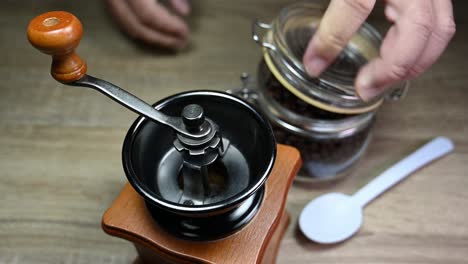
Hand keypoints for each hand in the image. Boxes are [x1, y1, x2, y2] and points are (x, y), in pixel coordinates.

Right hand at [106, 0, 189, 49]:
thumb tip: (185, 11)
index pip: (149, 17)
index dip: (168, 28)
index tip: (185, 33)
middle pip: (138, 27)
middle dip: (161, 39)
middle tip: (180, 44)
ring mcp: (109, 0)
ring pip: (128, 27)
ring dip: (151, 38)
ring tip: (170, 42)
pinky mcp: (107, 1)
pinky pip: (121, 20)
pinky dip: (139, 30)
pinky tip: (154, 33)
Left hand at [302, 0, 455, 100]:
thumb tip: (297, 24)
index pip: (356, 3)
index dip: (333, 38)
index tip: (314, 63)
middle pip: (420, 26)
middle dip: (393, 67)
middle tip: (365, 87)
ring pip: (438, 28)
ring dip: (411, 64)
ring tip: (380, 81)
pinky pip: (437, 21)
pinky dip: (418, 46)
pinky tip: (394, 55)